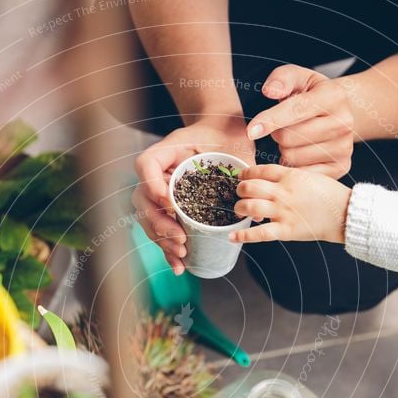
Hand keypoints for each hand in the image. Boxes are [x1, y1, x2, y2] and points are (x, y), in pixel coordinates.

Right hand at [132, 116, 253, 272]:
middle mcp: (159, 171)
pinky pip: (161, 228)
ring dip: (161, 239)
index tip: (170, 203)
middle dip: (159, 223)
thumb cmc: (228, 135)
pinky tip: (178, 265)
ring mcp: (161, 190)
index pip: (146, 165)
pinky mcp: (169, 207)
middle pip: (142, 199)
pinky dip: (167, 248)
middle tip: (180, 238)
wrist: (223, 132)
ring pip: (148, 218)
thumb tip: (255, 214)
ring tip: (180, 255)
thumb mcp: (237, 146)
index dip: (152, 185)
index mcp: (168, 150)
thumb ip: (246, 171)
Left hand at [230, 164, 350, 243]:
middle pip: (249, 187)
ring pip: (250, 207)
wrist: (344, 212)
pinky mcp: (286, 230)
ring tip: (240, 210)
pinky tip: (233, 236)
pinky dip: (243, 235)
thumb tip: (271, 180)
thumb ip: (289, 177)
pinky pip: (259, 233)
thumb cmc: (330, 194)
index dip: (246, 173)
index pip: (259, 170)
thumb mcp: (309, 176)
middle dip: (239, 190)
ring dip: (239, 208)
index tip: (242, 177)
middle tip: (240, 194)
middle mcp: (283, 192)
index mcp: (289, 176)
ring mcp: (283, 212)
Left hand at [246, 65, 354, 178]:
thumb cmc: (313, 95)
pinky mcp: (341, 166)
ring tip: (294, 140)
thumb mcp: (299, 78)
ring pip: (292, 157)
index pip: (296, 110)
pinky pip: (301, 174)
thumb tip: (270, 91)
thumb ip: (282, 78)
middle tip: (284, 128)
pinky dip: (293, 167)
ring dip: (284, 150)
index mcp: (333, 96)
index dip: (270, 120)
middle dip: (277, 134)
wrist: (340, 114)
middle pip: (289, 138)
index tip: (251, 131)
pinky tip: (298, 155)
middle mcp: (343, 123)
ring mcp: (344, 147)